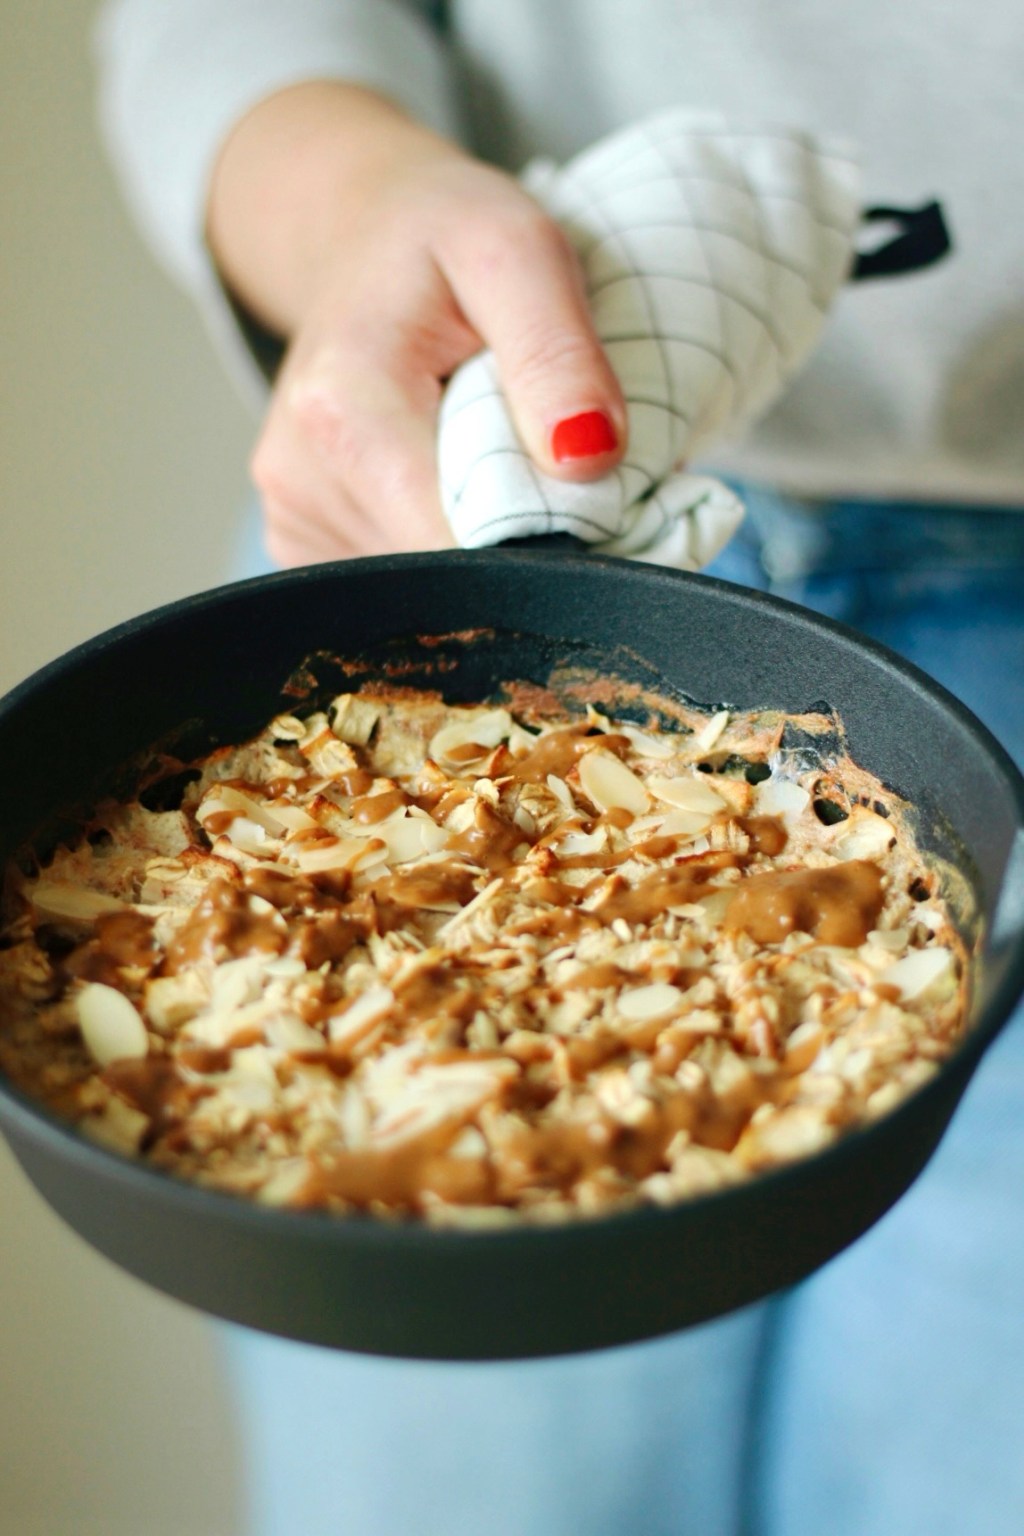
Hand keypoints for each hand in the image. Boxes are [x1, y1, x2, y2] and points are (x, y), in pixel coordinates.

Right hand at [207, 84, 625, 565]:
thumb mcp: (520, 250)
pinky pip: (392, 577)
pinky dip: (439, 543)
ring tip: (488, 460)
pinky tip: (446, 481)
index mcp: (345, 407)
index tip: (588, 508)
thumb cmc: (443, 237)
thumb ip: (557, 352)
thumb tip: (589, 457)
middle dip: (510, 545)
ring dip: (476, 543)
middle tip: (546, 468)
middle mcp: (297, 475)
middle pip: (440, 573)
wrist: (358, 236)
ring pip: (420, 588)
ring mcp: (290, 514)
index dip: (536, 546)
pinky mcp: (298, 536)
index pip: (458, 542)